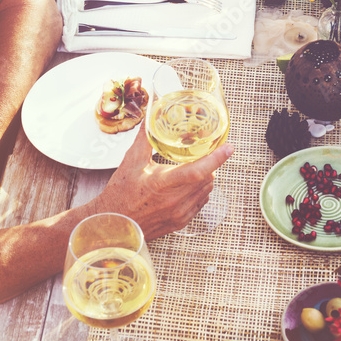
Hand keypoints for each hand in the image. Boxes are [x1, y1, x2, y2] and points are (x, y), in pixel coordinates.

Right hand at [95, 128, 233, 240]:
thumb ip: (146, 136)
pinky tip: (189, 184)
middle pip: (207, 178)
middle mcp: (174, 201)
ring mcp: (179, 214)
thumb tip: (153, 113)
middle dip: (210, 164)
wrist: (112, 226)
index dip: (216, 158)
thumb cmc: (120, 195)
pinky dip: (200, 191)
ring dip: (206, 177)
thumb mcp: (131, 161)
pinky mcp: (180, 223)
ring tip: (195, 167)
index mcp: (162, 184)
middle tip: (205, 152)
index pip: (197, 170)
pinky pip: (201, 203)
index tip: (229, 147)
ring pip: (206, 190)